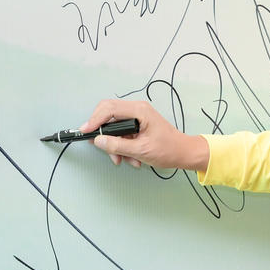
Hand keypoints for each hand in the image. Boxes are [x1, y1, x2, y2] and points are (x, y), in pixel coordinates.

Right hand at [77, 98, 207, 171]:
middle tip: (104, 149)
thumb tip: (99, 140)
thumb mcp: (140, 150)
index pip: (109, 108)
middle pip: (108, 115)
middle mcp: (137, 110)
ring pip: (114, 128)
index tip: (86, 131)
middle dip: (105, 135)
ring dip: (116, 146)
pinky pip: (121, 134)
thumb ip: (117, 145)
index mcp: (139, 110)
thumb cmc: (168, 149)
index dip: (95, 120)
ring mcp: (137, 117)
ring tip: (124, 160)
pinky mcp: (137, 125)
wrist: (183, 153)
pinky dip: (122, 147)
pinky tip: (131, 158)